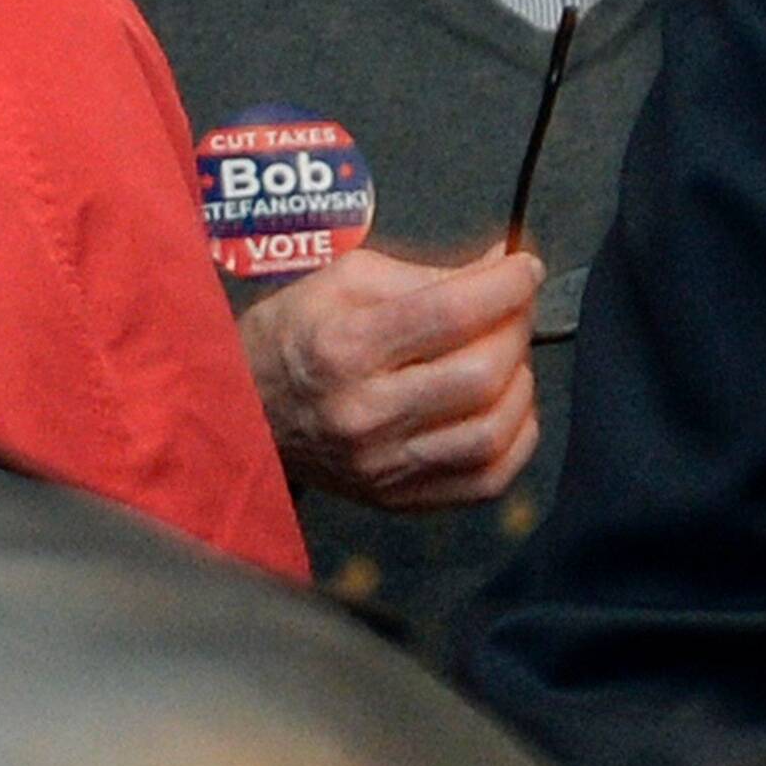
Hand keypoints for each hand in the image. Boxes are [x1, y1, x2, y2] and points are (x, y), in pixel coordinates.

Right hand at [239, 246, 544, 509]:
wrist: (241, 412)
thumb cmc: (293, 336)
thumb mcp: (345, 280)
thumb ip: (429, 273)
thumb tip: (499, 266)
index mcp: (345, 348)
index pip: (453, 312)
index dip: (507, 284)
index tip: (524, 268)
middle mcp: (364, 413)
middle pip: (483, 373)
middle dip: (517, 329)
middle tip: (512, 309)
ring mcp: (383, 465)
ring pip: (495, 431)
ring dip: (520, 383)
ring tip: (504, 357)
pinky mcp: (398, 498)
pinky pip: (488, 479)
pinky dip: (516, 438)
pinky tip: (503, 406)